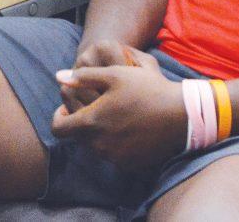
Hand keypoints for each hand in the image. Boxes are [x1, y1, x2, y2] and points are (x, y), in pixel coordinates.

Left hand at [50, 50, 187, 171]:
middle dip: (81, 121)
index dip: (58, 116)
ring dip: (98, 133)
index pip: (58, 128)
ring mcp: (114, 157)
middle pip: (77, 137)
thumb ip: (82, 77)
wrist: (181, 115)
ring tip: (115, 115)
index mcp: (91, 123)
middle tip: (96, 106)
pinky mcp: (129, 165)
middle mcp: (99, 145)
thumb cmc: (146, 89)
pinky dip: (114, 143)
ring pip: (94, 146)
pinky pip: (112, 155)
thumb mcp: (113, 74)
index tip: (66, 108)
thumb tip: (58, 77)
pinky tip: (128, 128)